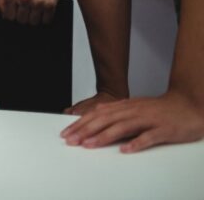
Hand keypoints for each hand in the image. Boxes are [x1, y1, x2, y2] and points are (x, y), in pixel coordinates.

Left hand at [61, 89, 203, 152]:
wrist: (187, 105)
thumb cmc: (160, 109)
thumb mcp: (134, 106)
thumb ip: (116, 110)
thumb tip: (96, 112)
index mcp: (125, 107)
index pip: (98, 115)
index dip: (81, 123)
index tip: (67, 133)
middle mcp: (133, 111)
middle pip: (106, 120)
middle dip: (86, 130)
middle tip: (71, 140)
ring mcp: (148, 120)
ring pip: (123, 127)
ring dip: (104, 136)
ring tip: (89, 144)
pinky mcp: (163, 129)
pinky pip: (148, 137)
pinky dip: (136, 143)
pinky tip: (125, 149)